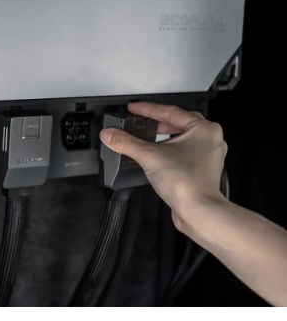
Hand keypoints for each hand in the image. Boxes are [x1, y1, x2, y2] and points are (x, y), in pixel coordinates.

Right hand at [99, 102, 227, 234]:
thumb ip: (126, 143)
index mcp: (203, 129)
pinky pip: (182, 153)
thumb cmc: (187, 184)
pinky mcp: (202, 170)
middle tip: (140, 121)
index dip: (147, 109)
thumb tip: (110, 134)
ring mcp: (207, 156)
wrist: (199, 212)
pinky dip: (168, 151)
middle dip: (156, 122)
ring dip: (162, 137)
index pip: (170, 112)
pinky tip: (156, 156)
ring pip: (181, 139)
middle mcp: (209, 140)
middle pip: (177, 123)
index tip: (133, 108)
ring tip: (146, 138)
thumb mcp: (149, 156)